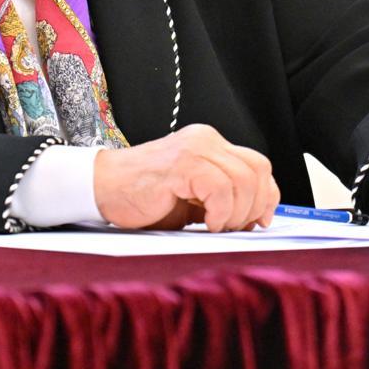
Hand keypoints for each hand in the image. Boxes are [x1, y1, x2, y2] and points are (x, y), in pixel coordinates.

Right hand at [94, 124, 279, 231]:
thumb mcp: (193, 199)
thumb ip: (223, 200)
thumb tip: (256, 218)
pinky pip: (220, 188)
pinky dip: (220, 212)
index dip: (266, 195)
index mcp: (211, 145)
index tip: (260, 220)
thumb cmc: (144, 198)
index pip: (257, 165)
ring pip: (243, 180)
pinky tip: (205, 223)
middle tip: (235, 228)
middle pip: (256, 170)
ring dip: (236, 213)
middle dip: (254, 206)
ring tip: (216, 227)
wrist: (102, 189)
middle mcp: (206, 140)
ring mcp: (195, 149)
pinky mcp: (182, 163)